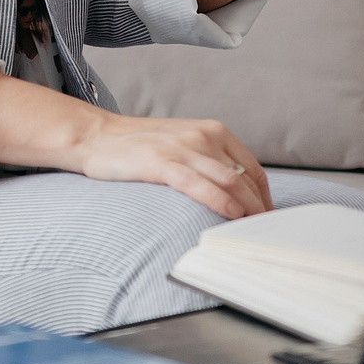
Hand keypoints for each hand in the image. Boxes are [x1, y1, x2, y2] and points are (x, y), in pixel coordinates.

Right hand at [71, 114, 272, 219]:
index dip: (264, 197)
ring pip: (228, 181)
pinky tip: (231, 215)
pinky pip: (198, 184)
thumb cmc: (139, 144)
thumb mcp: (183, 143)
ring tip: (253, 231)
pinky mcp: (161, 163)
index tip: (266, 218)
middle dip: (259, 208)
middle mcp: (203, 136)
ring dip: (247, 208)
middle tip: (264, 232)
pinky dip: (220, 201)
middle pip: (244, 178)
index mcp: (213, 131)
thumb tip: (234, 192)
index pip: (252, 169)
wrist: (97, 135)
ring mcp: (182, 149)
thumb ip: (208, 160)